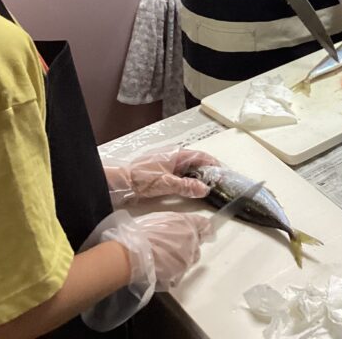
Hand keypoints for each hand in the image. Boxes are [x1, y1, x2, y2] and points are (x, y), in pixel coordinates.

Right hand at [103, 210, 212, 290]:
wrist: (132, 253)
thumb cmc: (141, 233)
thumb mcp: (160, 219)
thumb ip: (176, 224)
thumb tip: (179, 228)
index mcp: (187, 224)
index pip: (205, 225)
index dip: (205, 229)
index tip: (206, 232)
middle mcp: (191, 242)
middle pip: (197, 246)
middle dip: (189, 247)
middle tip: (173, 248)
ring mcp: (186, 260)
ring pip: (189, 260)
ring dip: (181, 260)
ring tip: (164, 260)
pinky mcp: (178, 275)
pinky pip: (178, 274)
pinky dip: (172, 273)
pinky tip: (159, 270)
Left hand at [104, 149, 220, 206]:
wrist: (119, 181)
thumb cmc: (141, 178)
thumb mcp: (166, 184)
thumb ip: (187, 187)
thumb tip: (205, 189)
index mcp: (176, 154)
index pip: (200, 156)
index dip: (213, 164)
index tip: (222, 173)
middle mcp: (173, 156)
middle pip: (195, 162)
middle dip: (207, 171)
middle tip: (216, 182)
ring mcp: (167, 163)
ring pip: (188, 168)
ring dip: (197, 176)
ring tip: (206, 186)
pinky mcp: (162, 171)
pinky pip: (180, 173)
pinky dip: (188, 179)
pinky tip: (190, 188)